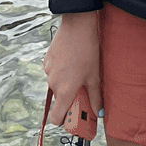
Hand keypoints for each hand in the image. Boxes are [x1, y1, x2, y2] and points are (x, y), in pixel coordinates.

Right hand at [42, 11, 101, 129]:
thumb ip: (95, 96)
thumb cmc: (87, 51)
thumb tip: (99, 113)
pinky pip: (52, 72)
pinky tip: (71, 60)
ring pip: (56, 85)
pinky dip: (60, 71)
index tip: (74, 117)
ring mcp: (48, 71)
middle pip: (58, 100)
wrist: (77, 25)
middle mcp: (53, 84)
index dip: (64, 120)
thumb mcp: (94, 75)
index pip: (56, 118)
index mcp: (64, 91)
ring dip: (65, 83)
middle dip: (69, 98)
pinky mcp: (46, 60)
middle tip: (81, 89)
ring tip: (78, 70)